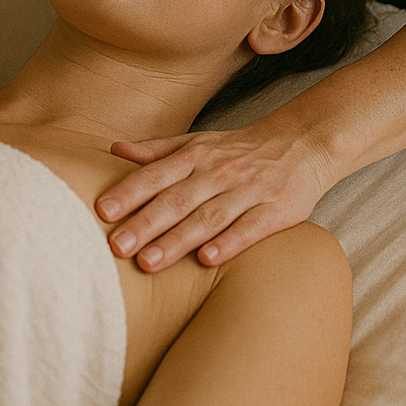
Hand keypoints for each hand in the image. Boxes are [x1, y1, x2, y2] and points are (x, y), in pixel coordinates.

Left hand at [94, 118, 338, 270]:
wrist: (303, 143)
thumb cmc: (240, 149)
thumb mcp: (199, 142)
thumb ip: (157, 150)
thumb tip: (113, 149)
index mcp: (197, 156)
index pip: (157, 174)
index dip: (129, 192)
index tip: (102, 211)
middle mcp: (219, 172)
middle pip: (178, 199)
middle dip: (146, 222)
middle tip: (116, 246)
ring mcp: (249, 191)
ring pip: (209, 217)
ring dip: (178, 240)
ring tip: (148, 262)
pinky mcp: (277, 210)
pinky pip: (250, 228)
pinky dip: (229, 243)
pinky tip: (206, 260)